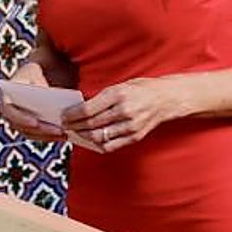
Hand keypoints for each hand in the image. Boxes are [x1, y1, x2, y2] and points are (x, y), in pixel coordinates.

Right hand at [0, 61, 66, 142]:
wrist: (40, 72)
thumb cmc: (37, 71)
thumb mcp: (34, 71)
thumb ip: (36, 84)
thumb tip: (45, 101)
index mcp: (5, 96)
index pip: (8, 110)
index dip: (21, 118)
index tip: (36, 122)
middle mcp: (8, 111)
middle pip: (21, 126)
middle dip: (41, 130)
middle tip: (59, 130)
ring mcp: (17, 120)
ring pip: (31, 133)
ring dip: (48, 135)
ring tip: (65, 133)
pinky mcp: (28, 126)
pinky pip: (38, 135)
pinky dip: (51, 135)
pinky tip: (66, 134)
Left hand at [62, 77, 180, 152]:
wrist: (166, 99)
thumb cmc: (142, 89)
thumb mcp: (121, 86)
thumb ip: (102, 98)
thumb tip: (81, 109)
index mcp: (118, 94)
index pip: (88, 109)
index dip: (72, 115)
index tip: (64, 116)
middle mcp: (124, 111)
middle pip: (91, 124)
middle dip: (74, 126)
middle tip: (65, 126)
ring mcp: (130, 126)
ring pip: (98, 136)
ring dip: (83, 136)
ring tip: (75, 133)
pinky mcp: (135, 137)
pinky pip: (111, 145)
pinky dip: (98, 145)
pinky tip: (91, 141)